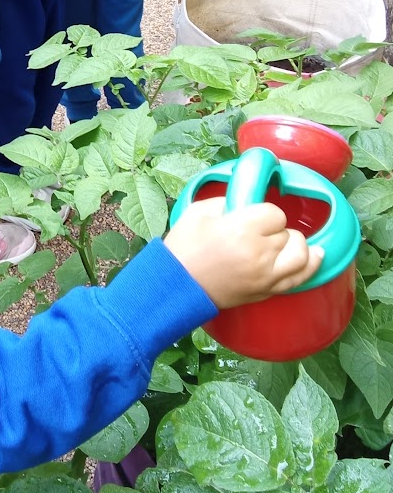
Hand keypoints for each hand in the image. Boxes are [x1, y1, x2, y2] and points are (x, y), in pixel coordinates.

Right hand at [164, 197, 322, 309]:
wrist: (177, 285)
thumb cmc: (184, 247)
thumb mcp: (199, 211)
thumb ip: (228, 201)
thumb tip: (246, 201)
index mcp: (242, 229)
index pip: (275, 214)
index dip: (264, 213)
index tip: (250, 217)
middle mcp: (260, 254)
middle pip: (288, 233)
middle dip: (274, 229)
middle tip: (256, 232)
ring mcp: (267, 276)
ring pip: (302, 254)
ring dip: (295, 245)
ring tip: (281, 243)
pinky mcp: (268, 291)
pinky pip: (301, 278)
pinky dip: (311, 265)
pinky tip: (316, 255)